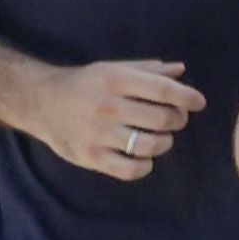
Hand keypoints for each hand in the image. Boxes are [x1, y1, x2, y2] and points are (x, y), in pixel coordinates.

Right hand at [16, 55, 201, 181]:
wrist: (40, 102)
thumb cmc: (86, 85)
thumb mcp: (112, 70)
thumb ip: (147, 71)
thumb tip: (181, 69)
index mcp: (114, 79)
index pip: (162, 89)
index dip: (186, 97)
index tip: (198, 102)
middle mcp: (106, 105)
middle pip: (162, 119)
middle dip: (178, 120)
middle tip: (174, 120)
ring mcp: (97, 132)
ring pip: (151, 145)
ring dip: (164, 143)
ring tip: (160, 138)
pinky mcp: (90, 156)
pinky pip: (131, 169)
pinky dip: (145, 166)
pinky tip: (143, 158)